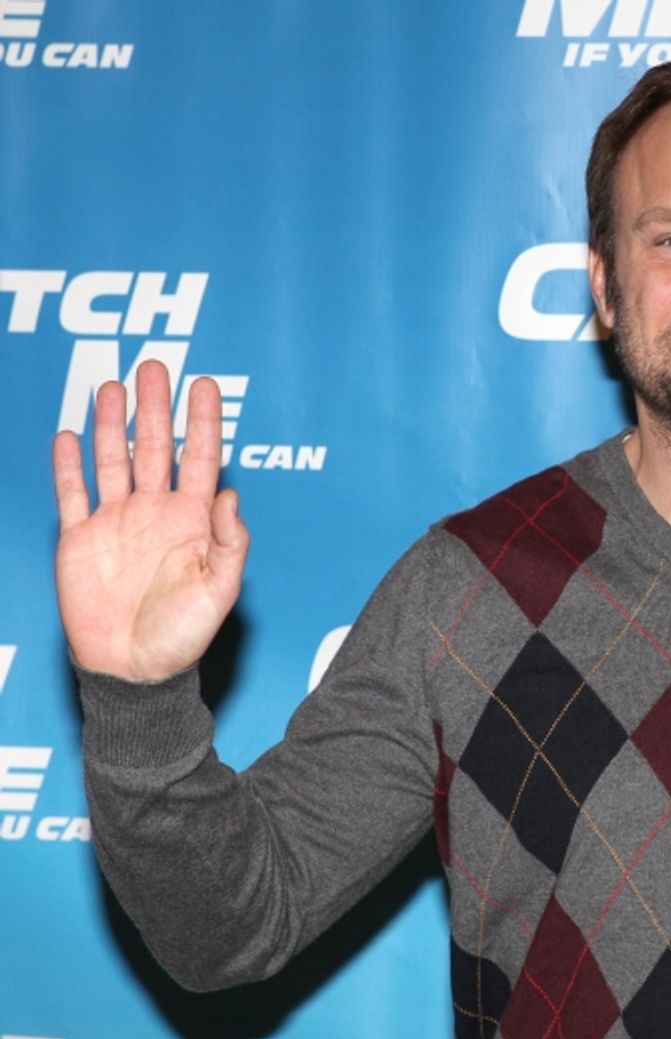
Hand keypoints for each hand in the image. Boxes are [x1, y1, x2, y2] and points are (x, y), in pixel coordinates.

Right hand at [53, 360, 249, 681]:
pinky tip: (70, 435)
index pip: (200, 459)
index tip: (205, 386)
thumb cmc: (183, 636)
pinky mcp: (80, 539)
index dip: (203, 422)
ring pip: (113, 460)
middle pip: (154, 447)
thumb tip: (232, 493)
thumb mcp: (219, 591)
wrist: (132, 671)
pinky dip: (69, 465)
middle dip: (155, 407)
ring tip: (112, 386)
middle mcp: (155, 512)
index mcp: (193, 521)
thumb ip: (230, 542)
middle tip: (155, 366)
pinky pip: (72, 494)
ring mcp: (117, 522)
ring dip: (112, 423)